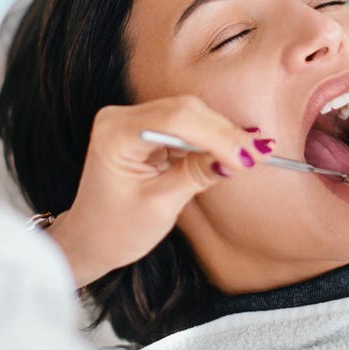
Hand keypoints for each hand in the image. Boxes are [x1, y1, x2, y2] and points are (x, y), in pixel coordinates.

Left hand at [46, 96, 271, 286]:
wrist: (89, 239)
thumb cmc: (116, 229)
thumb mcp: (160, 204)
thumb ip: (197, 174)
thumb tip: (240, 156)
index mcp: (115, 134)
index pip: (176, 120)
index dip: (218, 135)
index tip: (248, 157)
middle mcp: (119, 117)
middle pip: (185, 110)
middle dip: (223, 133)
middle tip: (258, 155)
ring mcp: (130, 119)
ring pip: (188, 114)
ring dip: (219, 134)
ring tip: (250, 155)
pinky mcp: (143, 127)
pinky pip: (183, 124)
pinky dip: (207, 138)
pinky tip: (229, 152)